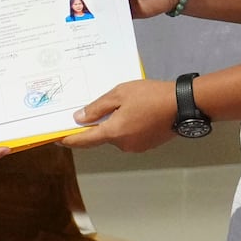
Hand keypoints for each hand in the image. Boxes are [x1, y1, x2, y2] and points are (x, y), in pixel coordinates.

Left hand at [62, 78, 176, 152]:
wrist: (183, 105)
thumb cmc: (150, 96)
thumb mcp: (120, 94)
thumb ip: (97, 108)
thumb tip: (78, 119)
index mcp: (114, 133)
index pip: (84, 140)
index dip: (69, 139)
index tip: (57, 138)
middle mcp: (123, 145)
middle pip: (102, 136)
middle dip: (97, 125)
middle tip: (96, 108)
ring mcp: (136, 147)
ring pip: (117, 135)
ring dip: (114, 124)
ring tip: (121, 105)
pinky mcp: (147, 145)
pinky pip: (129, 136)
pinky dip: (126, 126)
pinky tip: (134, 112)